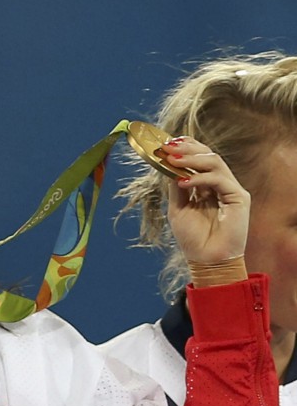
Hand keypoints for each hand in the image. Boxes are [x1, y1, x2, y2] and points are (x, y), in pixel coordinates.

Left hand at [164, 137, 249, 263]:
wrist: (207, 261)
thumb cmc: (193, 238)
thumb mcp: (177, 207)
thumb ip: (175, 185)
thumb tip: (167, 163)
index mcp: (206, 185)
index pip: (199, 157)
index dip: (185, 147)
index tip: (166, 144)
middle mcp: (220, 184)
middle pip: (208, 154)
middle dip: (187, 148)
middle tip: (168, 147)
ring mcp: (231, 189)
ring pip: (214, 162)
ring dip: (191, 159)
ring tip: (172, 160)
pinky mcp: (239, 197)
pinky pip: (219, 179)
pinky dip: (200, 178)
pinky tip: (183, 183)